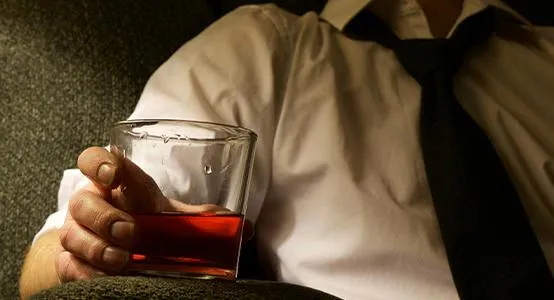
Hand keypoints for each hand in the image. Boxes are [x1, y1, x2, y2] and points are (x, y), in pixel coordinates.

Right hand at [55, 146, 251, 282]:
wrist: (115, 249)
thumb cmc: (144, 221)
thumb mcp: (170, 216)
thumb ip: (202, 218)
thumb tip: (245, 228)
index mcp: (115, 184)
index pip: (94, 159)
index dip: (98, 162)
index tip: (113, 175)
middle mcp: (91, 204)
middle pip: (81, 201)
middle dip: (105, 218)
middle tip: (130, 232)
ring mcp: (77, 232)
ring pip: (72, 234)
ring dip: (97, 248)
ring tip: (123, 261)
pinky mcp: (71, 259)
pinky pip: (68, 265)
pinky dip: (86, 273)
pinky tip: (106, 278)